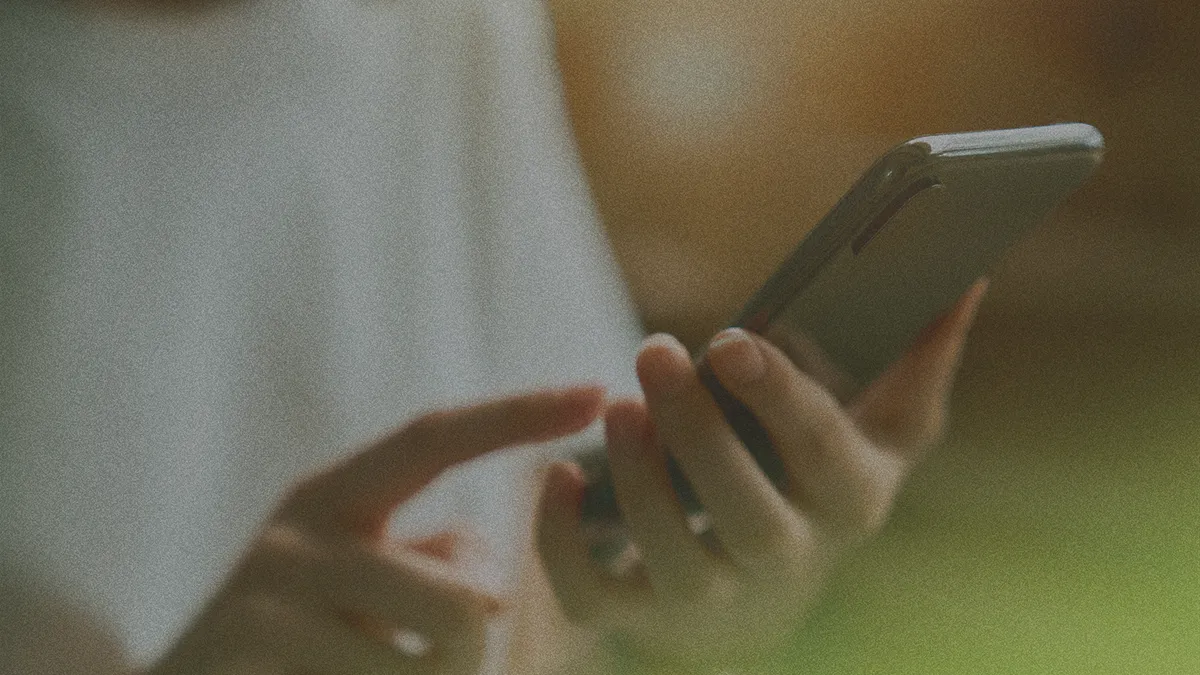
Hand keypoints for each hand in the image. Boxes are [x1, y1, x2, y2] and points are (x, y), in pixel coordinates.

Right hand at [147, 386, 605, 674]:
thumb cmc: (299, 644)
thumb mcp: (369, 586)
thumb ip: (437, 563)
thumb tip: (491, 583)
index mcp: (335, 496)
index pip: (436, 437)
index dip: (518, 415)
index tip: (594, 389)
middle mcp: (299, 532)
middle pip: (463, 602)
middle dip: (477, 655)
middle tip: (434, 668)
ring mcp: (267, 598)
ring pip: (432, 664)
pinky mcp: (247, 649)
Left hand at [537, 281, 988, 670]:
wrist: (763, 596)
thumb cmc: (819, 487)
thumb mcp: (882, 435)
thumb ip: (920, 363)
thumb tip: (962, 280)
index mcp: (848, 504)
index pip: (821, 452)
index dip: (779, 397)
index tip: (732, 337)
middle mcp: (785, 562)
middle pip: (748, 514)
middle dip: (700, 433)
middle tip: (654, 351)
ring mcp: (712, 599)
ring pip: (674, 554)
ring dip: (639, 478)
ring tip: (616, 404)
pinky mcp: (641, 616)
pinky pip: (595, 596)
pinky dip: (563, 544)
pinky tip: (557, 475)